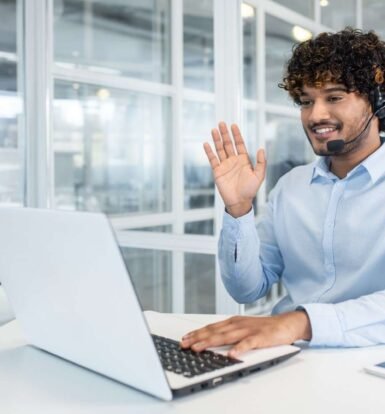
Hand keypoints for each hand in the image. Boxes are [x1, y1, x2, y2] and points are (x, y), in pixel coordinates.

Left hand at [180, 311, 311, 357]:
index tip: (184, 338)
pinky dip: (239, 348)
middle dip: (198, 338)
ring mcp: (248, 330)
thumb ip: (229, 333)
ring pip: (226, 336)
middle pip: (214, 331)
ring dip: (211, 342)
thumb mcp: (242, 328)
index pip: (211, 327)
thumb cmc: (263, 327)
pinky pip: (248, 343)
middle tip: (184, 344)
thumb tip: (211, 340)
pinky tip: (231, 354)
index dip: (197, 333)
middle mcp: (238, 324)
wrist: (286, 323)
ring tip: (198, 348)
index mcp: (232, 322)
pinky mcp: (260, 337)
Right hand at [204, 122, 265, 217]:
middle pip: (228, 144)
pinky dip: (209, 152)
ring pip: (220, 149)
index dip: (236, 135)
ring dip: (216, 140)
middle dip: (225, 134)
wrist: (239, 202)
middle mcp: (233, 161)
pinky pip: (212, 159)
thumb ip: (261, 163)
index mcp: (243, 160)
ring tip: (214, 130)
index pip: (239, 144)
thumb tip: (261, 148)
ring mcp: (224, 165)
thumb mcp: (259, 176)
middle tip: (221, 123)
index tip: (233, 125)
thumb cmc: (250, 190)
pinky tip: (206, 144)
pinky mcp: (217, 172)